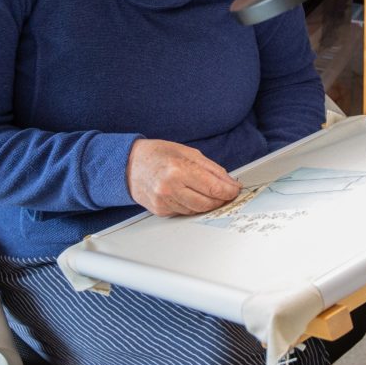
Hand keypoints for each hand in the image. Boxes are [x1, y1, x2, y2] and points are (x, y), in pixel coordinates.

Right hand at [126, 138, 240, 216]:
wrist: (130, 164)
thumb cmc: (159, 154)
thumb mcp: (188, 152)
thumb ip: (212, 169)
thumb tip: (230, 183)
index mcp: (179, 169)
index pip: (213, 187)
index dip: (229, 191)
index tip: (235, 190)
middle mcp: (170, 187)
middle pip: (207, 203)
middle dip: (221, 199)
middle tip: (227, 193)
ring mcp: (164, 201)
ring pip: (197, 210)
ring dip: (208, 203)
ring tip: (209, 192)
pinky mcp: (160, 211)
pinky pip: (185, 212)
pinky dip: (193, 205)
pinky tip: (191, 194)